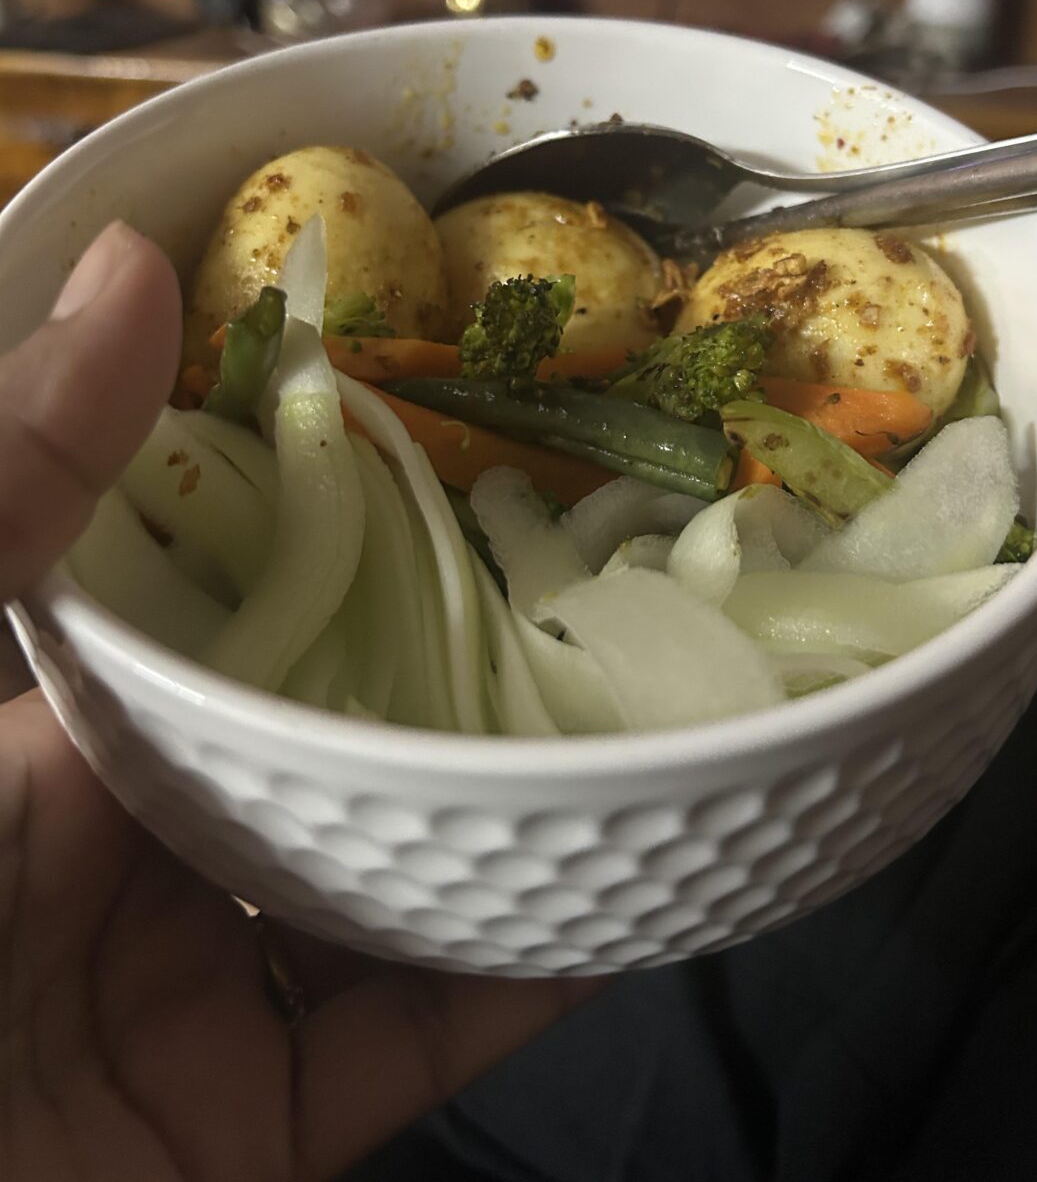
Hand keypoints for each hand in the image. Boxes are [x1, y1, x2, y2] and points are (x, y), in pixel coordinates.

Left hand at [0, 225, 587, 1181]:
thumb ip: (12, 484)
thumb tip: (137, 267)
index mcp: (61, 726)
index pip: (218, 593)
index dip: (333, 509)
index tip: (463, 418)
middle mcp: (137, 845)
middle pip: (328, 732)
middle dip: (455, 655)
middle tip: (599, 555)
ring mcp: (200, 989)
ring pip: (395, 877)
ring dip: (516, 811)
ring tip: (646, 700)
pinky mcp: (256, 1121)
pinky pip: (422, 1035)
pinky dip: (532, 974)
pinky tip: (638, 885)